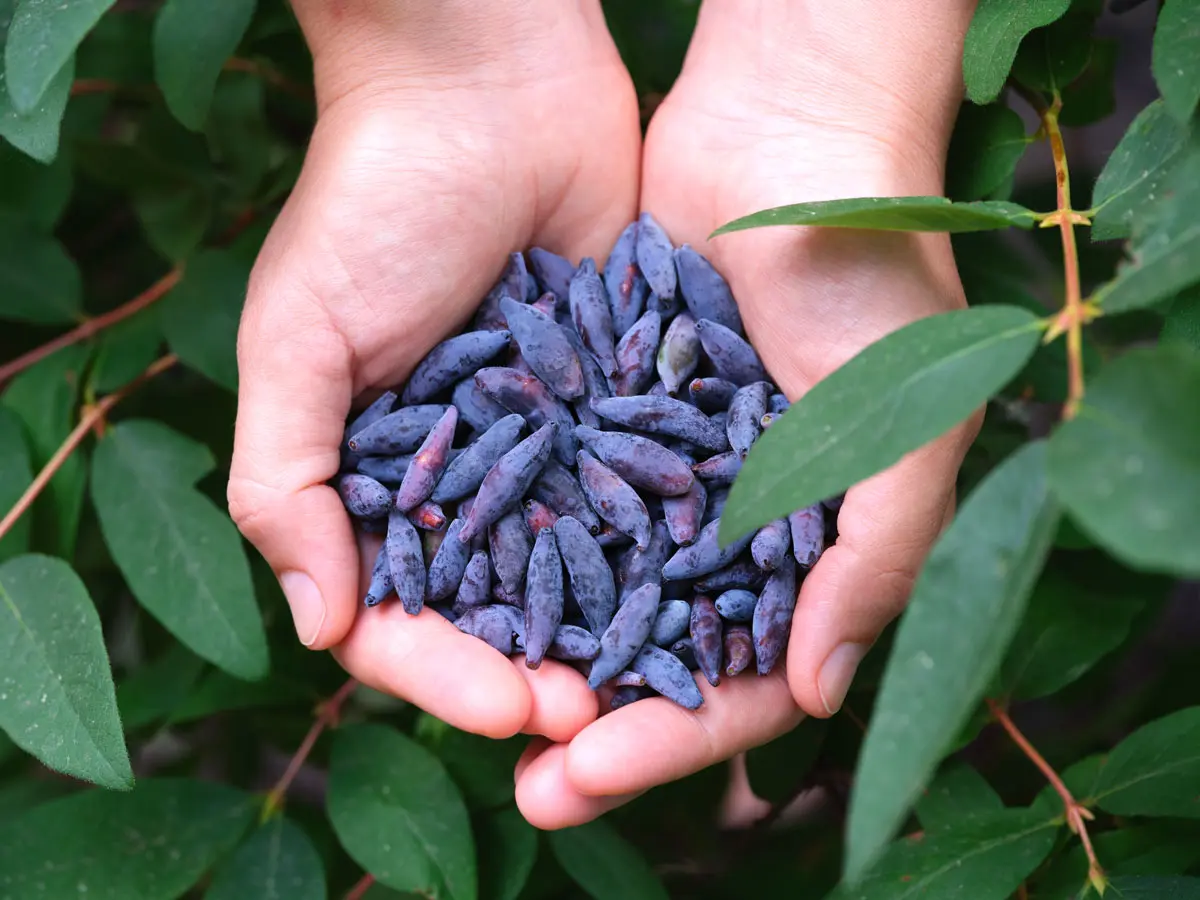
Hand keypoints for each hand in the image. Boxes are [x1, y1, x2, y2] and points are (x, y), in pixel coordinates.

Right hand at [227, 1, 639, 741]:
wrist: (491, 86)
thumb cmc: (374, 203)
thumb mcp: (298, 337)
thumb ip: (282, 479)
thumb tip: (318, 625)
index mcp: (376, 478)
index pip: (399, 613)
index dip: (444, 673)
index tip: (506, 708)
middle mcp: (464, 477)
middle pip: (497, 612)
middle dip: (538, 674)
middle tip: (595, 721)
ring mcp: (547, 445)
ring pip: (578, 569)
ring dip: (610, 632)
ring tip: (655, 683)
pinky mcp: (621, 402)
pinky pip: (643, 491)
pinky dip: (666, 546)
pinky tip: (707, 594)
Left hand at [513, 0, 980, 827]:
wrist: (788, 134)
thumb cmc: (869, 281)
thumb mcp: (903, 427)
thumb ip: (874, 561)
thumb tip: (819, 692)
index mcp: (818, 552)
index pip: (749, 682)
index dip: (677, 738)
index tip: (597, 770)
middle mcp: (737, 530)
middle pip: (660, 658)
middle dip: (599, 724)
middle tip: (530, 785)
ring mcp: (667, 478)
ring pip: (599, 594)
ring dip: (546, 656)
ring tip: (478, 710)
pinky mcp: (606, 420)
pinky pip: (558, 502)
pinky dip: (517, 554)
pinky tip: (460, 602)